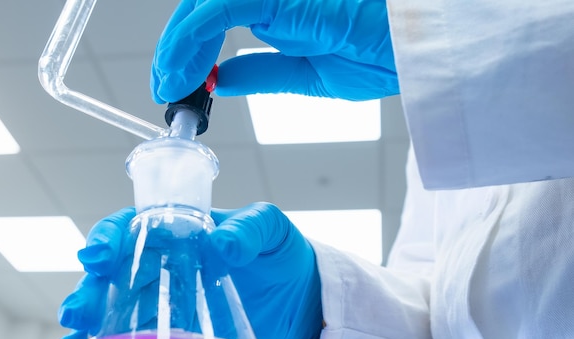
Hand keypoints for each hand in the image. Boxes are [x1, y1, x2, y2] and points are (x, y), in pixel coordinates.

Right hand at [52, 203, 322, 338]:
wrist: (301, 297)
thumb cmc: (281, 253)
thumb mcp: (271, 230)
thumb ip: (249, 229)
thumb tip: (222, 244)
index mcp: (180, 230)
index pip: (133, 227)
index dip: (108, 238)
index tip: (97, 257)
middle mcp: (166, 262)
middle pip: (115, 271)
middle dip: (91, 290)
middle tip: (79, 314)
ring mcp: (168, 297)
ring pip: (116, 305)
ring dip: (90, 324)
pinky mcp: (176, 328)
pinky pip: (135, 335)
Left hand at [151, 0, 397, 103]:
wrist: (416, 50)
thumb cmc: (380, 53)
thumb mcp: (305, 74)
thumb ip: (260, 72)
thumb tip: (221, 78)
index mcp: (277, 7)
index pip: (215, 19)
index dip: (189, 51)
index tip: (177, 85)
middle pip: (200, 10)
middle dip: (174, 51)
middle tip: (165, 88)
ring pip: (200, 7)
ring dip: (175, 48)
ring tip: (168, 86)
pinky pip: (214, 11)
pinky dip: (189, 43)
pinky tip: (179, 74)